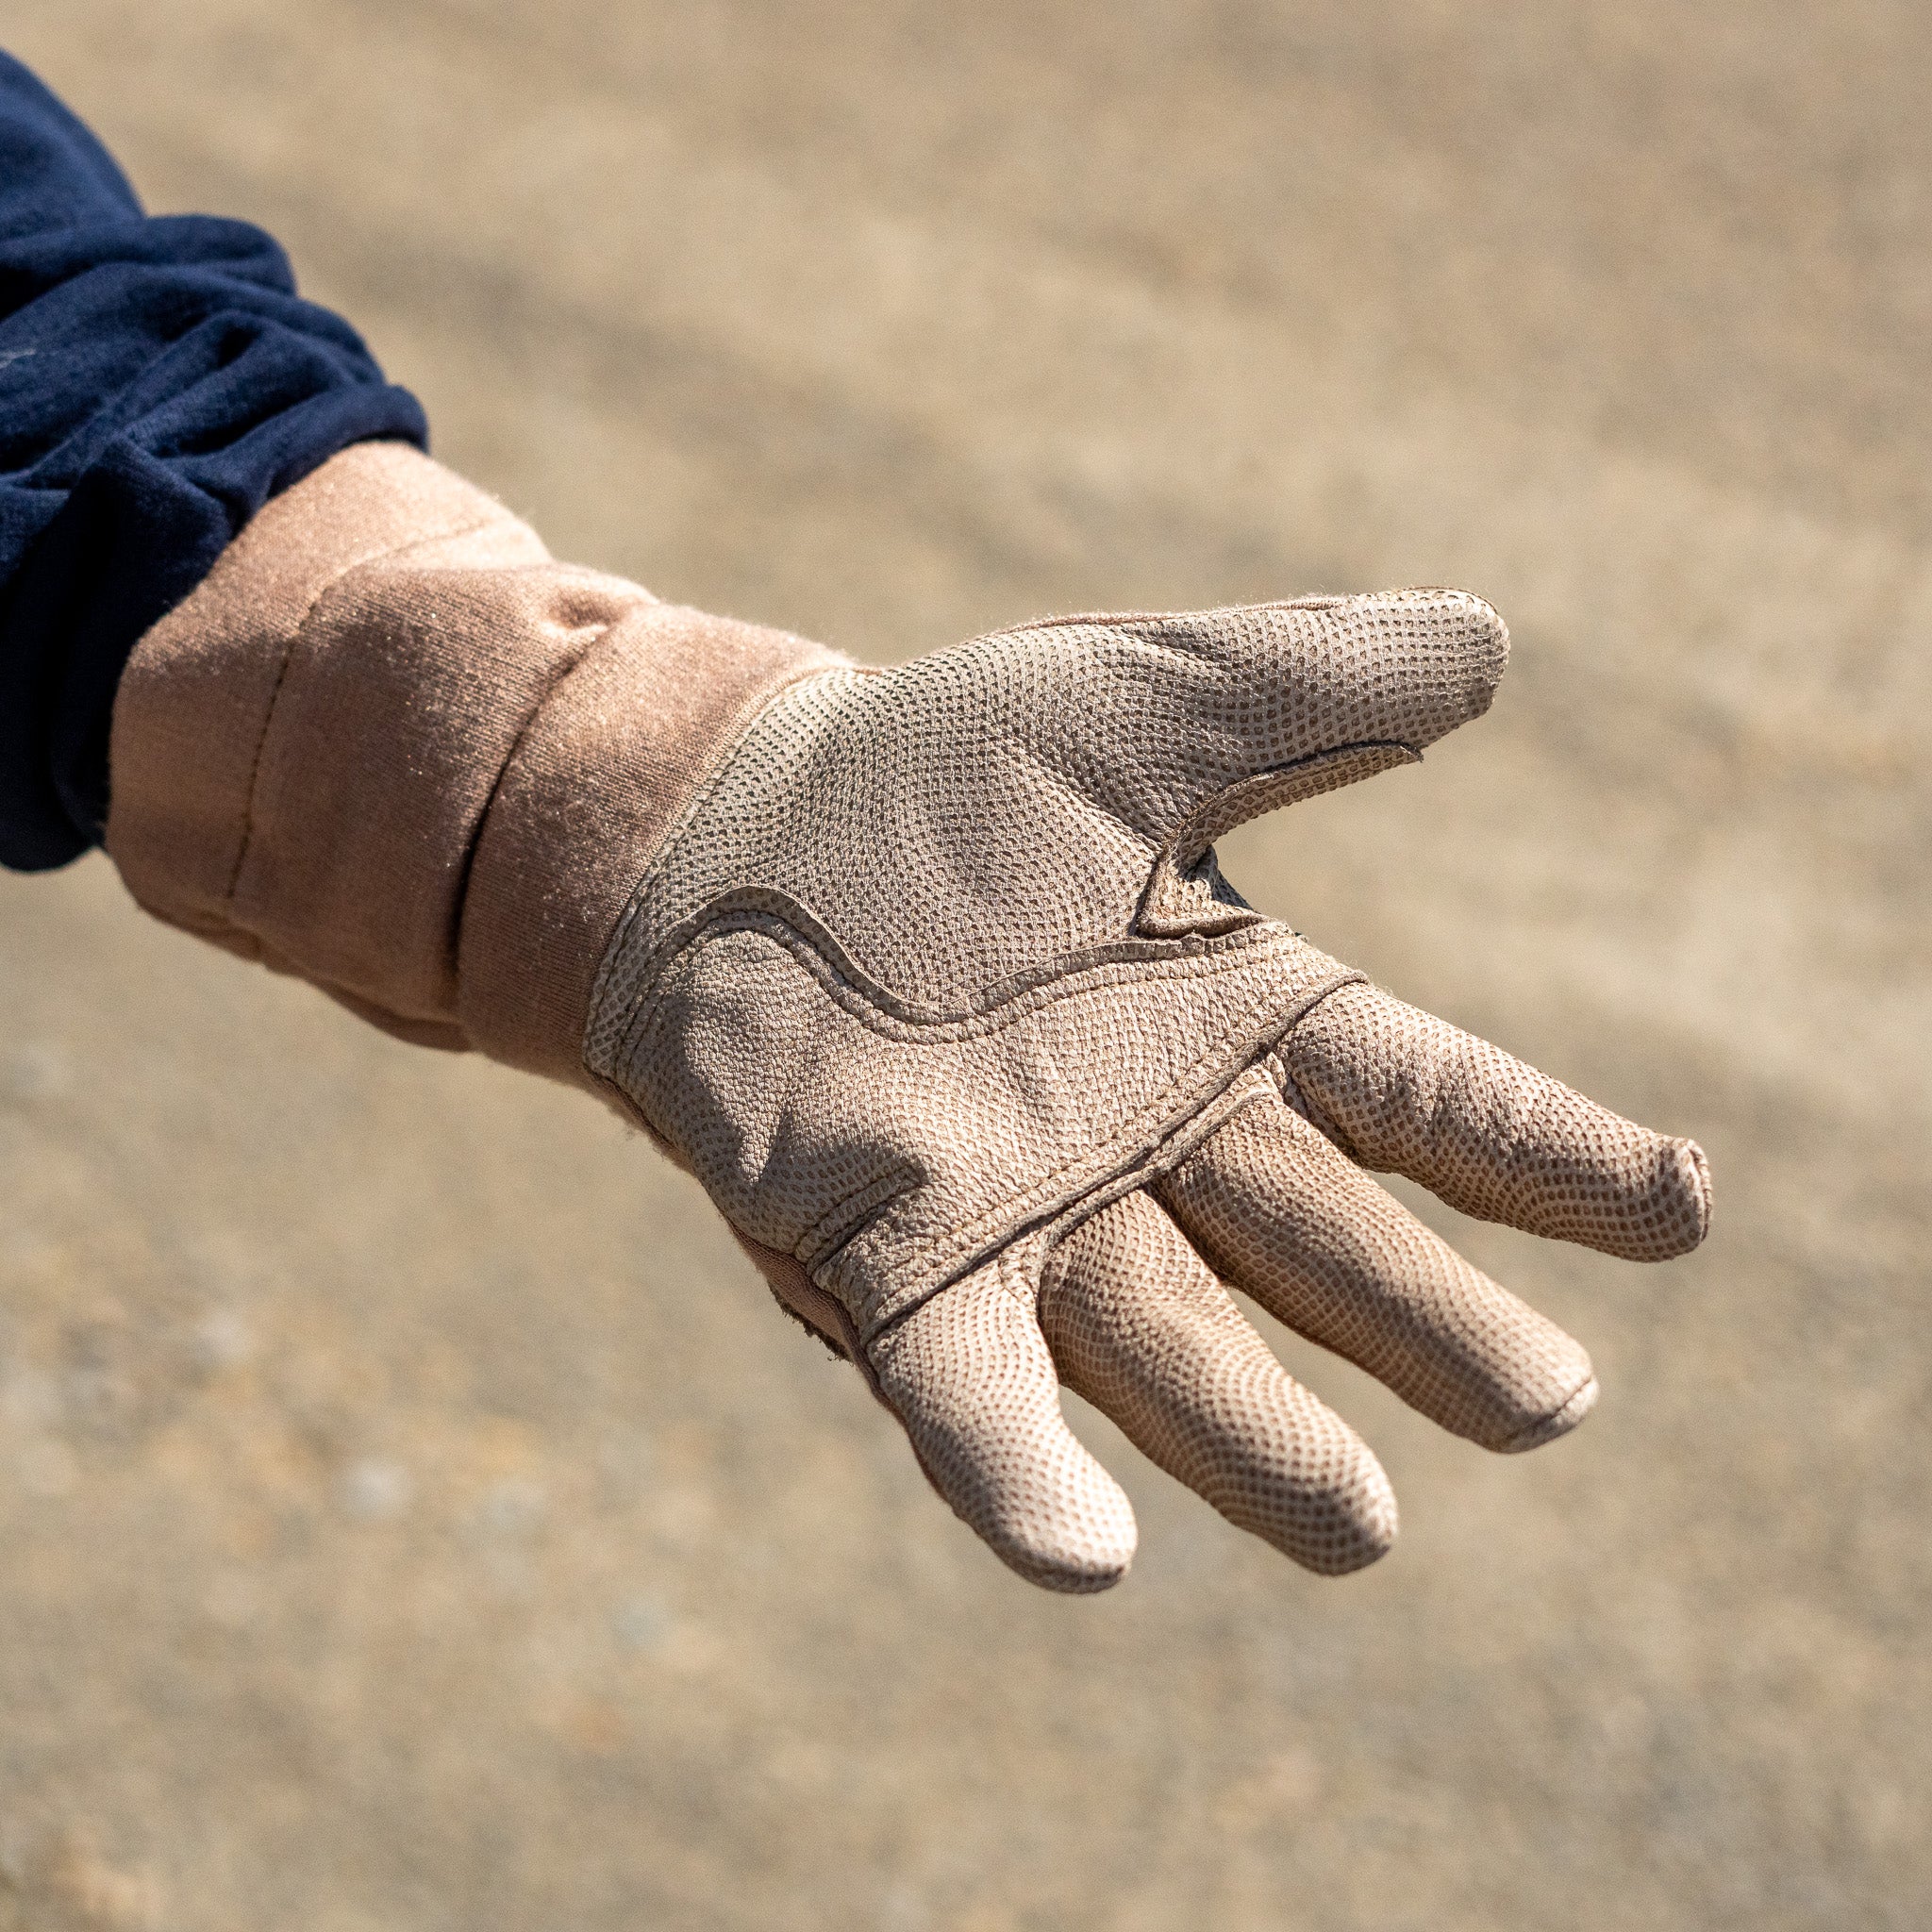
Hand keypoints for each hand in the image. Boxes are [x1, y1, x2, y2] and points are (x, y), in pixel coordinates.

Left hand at [585, 591, 1709, 1589]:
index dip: (1549, 1154)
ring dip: (1258, 1445)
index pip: (1425, 1099)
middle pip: (1320, 1251)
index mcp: (1239, 1014)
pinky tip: (1086, 1557)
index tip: (1679, 1208)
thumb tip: (1490, 645)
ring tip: (1360, 1528)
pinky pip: (965, 1391)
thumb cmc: (937, 775)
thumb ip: (1302, 687)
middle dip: (1426, 1327)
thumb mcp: (1130, 700)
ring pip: (1168, 1351)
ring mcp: (1025, 1218)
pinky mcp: (886, 1263)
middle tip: (1545, 1406)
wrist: (731, 836)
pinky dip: (1020, 1473)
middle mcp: (1155, 1142)